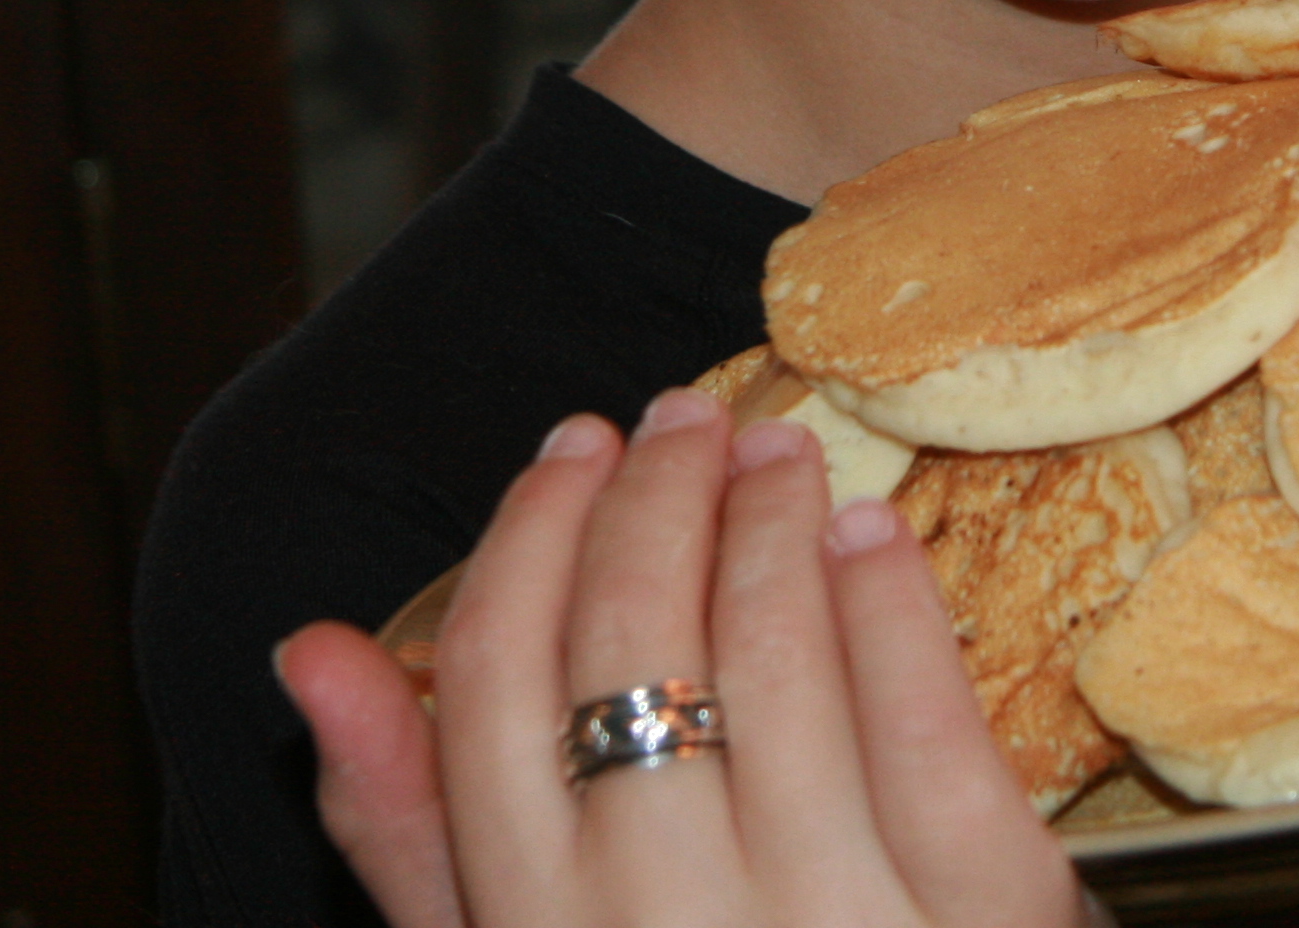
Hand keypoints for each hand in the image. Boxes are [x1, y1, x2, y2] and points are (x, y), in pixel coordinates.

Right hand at [277, 388, 1088, 927]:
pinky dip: (887, 602)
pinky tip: (868, 533)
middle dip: (649, 499)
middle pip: (628, 646)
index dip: (528, 540)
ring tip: (775, 452)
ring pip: (771, 657)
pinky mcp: (986, 921)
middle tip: (679, 421)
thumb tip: (313, 650)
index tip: (569, 454)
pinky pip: (925, 720)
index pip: (493, 689)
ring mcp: (828, 926)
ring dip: (766, 519)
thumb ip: (410, 831)